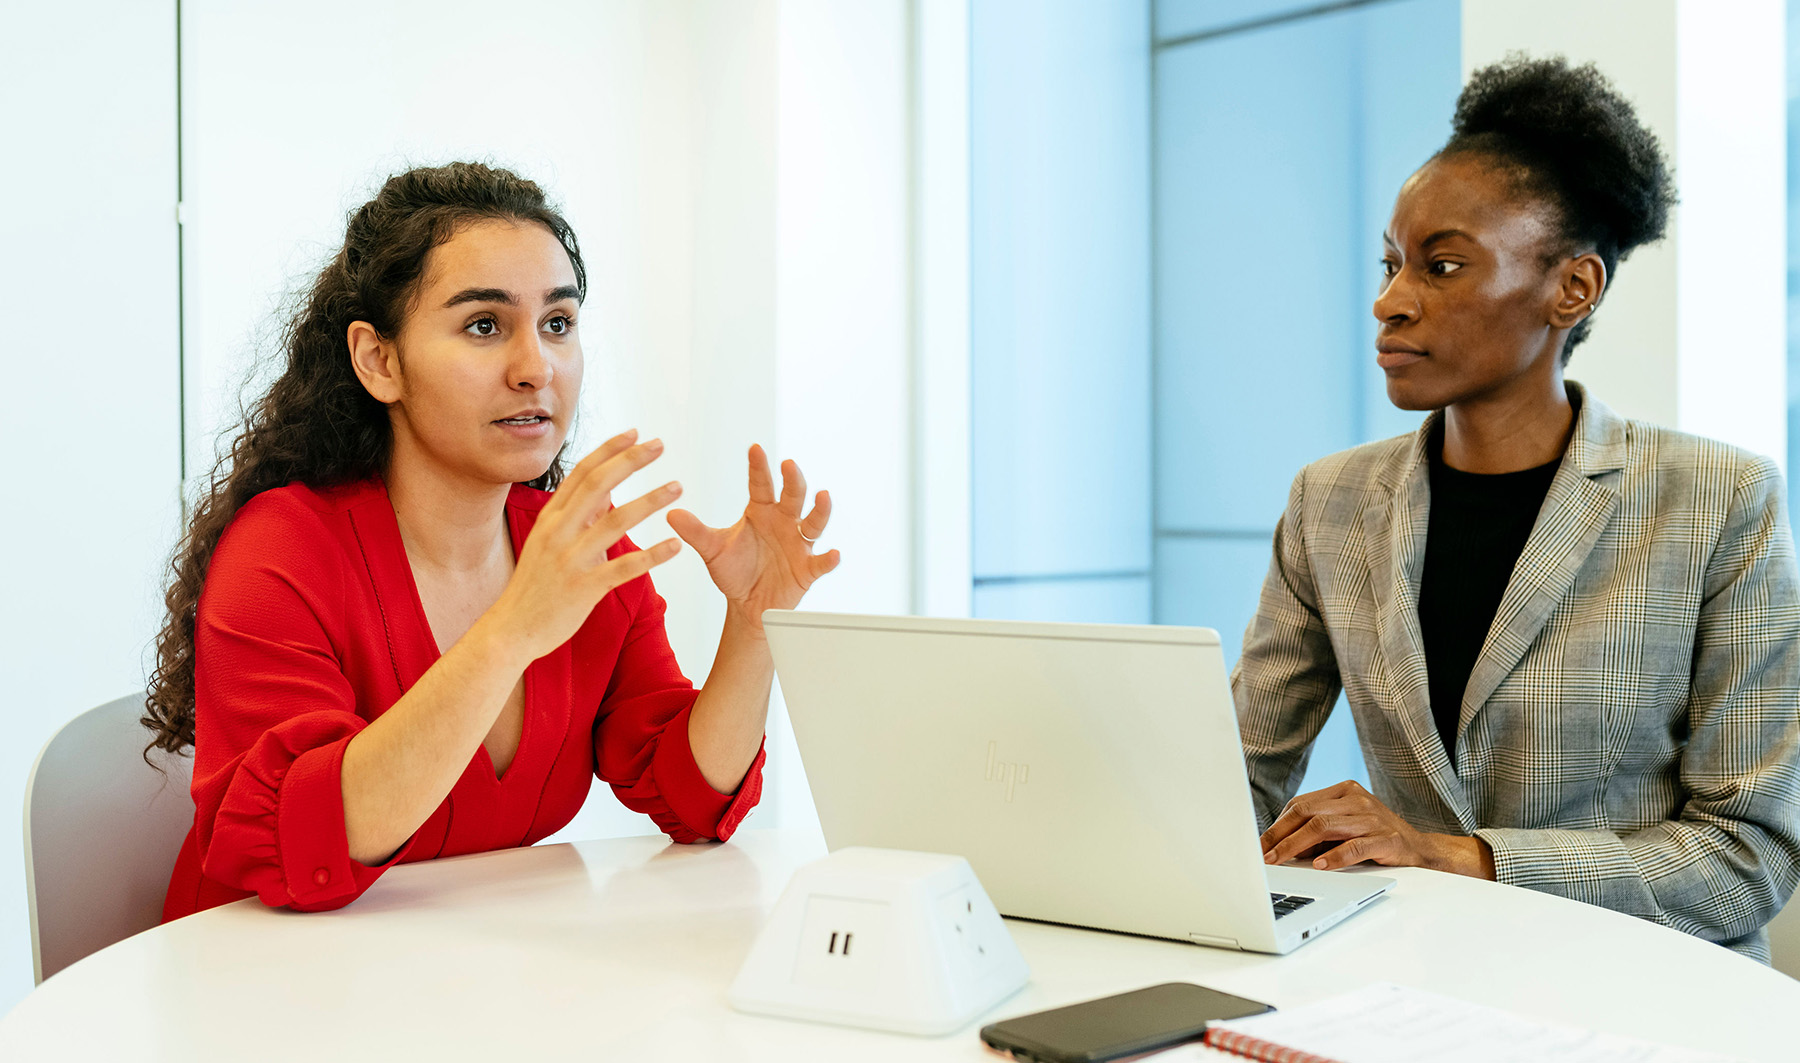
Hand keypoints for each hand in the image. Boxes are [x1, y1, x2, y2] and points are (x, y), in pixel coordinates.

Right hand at [484, 429, 683, 661]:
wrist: (511, 629)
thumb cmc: (534, 585)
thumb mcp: (548, 543)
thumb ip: (575, 517)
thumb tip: (605, 492)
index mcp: (550, 519)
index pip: (582, 473)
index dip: (609, 450)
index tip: (635, 433)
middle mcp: (559, 532)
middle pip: (599, 485)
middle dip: (631, 461)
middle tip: (660, 444)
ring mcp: (571, 559)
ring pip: (615, 521)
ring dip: (650, 501)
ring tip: (677, 486)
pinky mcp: (584, 588)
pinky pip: (624, 567)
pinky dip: (652, 555)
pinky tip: (676, 545)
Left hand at [666, 444, 840, 621]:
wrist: (748, 605)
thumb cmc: (734, 572)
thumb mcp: (712, 550)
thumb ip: (695, 532)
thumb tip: (671, 514)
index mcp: (761, 512)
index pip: (761, 484)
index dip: (758, 467)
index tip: (755, 448)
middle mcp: (783, 522)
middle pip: (793, 496)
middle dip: (793, 480)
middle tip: (789, 465)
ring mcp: (798, 544)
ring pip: (814, 522)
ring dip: (820, 510)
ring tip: (823, 496)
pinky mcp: (807, 568)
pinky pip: (821, 562)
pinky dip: (828, 559)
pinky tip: (833, 554)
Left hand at [1260, 780, 1494, 878]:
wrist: (1421, 849)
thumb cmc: (1375, 838)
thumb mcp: (1343, 829)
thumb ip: (1315, 833)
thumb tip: (1278, 847)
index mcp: (1343, 791)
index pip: (1300, 804)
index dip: (1277, 825)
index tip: (1260, 844)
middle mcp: (1356, 798)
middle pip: (1308, 813)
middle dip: (1280, 835)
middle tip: (1263, 855)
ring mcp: (1372, 816)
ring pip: (1325, 827)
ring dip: (1297, 846)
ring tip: (1280, 861)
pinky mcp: (1386, 837)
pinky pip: (1355, 845)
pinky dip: (1334, 857)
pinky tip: (1319, 866)